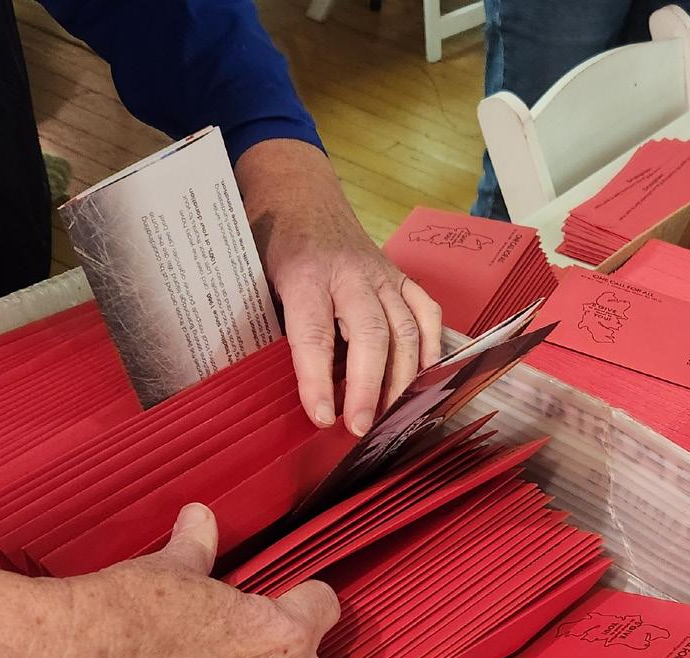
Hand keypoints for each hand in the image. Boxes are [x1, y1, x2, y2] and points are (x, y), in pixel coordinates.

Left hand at [236, 138, 442, 436]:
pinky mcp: (401, 277)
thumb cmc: (275, 245)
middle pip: (371, 334)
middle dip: (368, 387)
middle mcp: (351, 273)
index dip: (319, 380)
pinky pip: (426, 314)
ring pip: (404, 329)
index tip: (322, 417)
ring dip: (402, 379)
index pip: (315, 333)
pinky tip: (424, 381)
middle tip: (361, 428)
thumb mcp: (258, 280)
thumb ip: (281, 328)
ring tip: (392, 417)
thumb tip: (302, 388)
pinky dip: (431, 348)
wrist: (300, 196)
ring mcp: (382, 274)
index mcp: (305, 273)